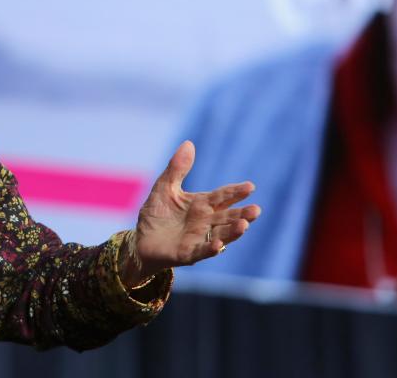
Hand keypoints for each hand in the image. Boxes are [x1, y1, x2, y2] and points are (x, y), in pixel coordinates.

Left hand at [120, 141, 260, 284]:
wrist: (141, 240)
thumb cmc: (156, 214)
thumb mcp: (164, 188)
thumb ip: (177, 169)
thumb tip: (189, 143)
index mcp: (201, 205)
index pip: (222, 196)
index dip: (235, 192)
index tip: (250, 186)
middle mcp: (205, 222)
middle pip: (227, 216)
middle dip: (242, 214)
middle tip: (256, 209)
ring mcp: (199, 238)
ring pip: (221, 234)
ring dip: (233, 231)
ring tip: (244, 225)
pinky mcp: (188, 253)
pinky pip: (201, 251)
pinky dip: (211, 249)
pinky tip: (218, 245)